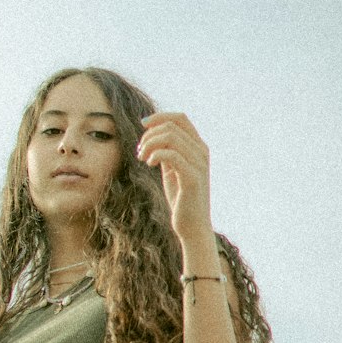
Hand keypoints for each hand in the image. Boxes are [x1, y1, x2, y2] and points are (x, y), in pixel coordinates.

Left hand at [136, 112, 213, 246]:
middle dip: (149, 134)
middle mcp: (202, 152)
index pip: (180, 118)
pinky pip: (171, 155)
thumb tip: (153, 135)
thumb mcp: (172, 169)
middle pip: (172, 125)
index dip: (159, 116)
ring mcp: (199, 164)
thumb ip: (167, 151)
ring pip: (170, 137)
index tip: (143, 125)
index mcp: (199, 147)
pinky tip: (149, 164)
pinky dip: (155, 155)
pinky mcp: (192, 178)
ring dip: (150, 144)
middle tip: (140, 151)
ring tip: (142, 158)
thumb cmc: (181, 198)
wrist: (192, 226)